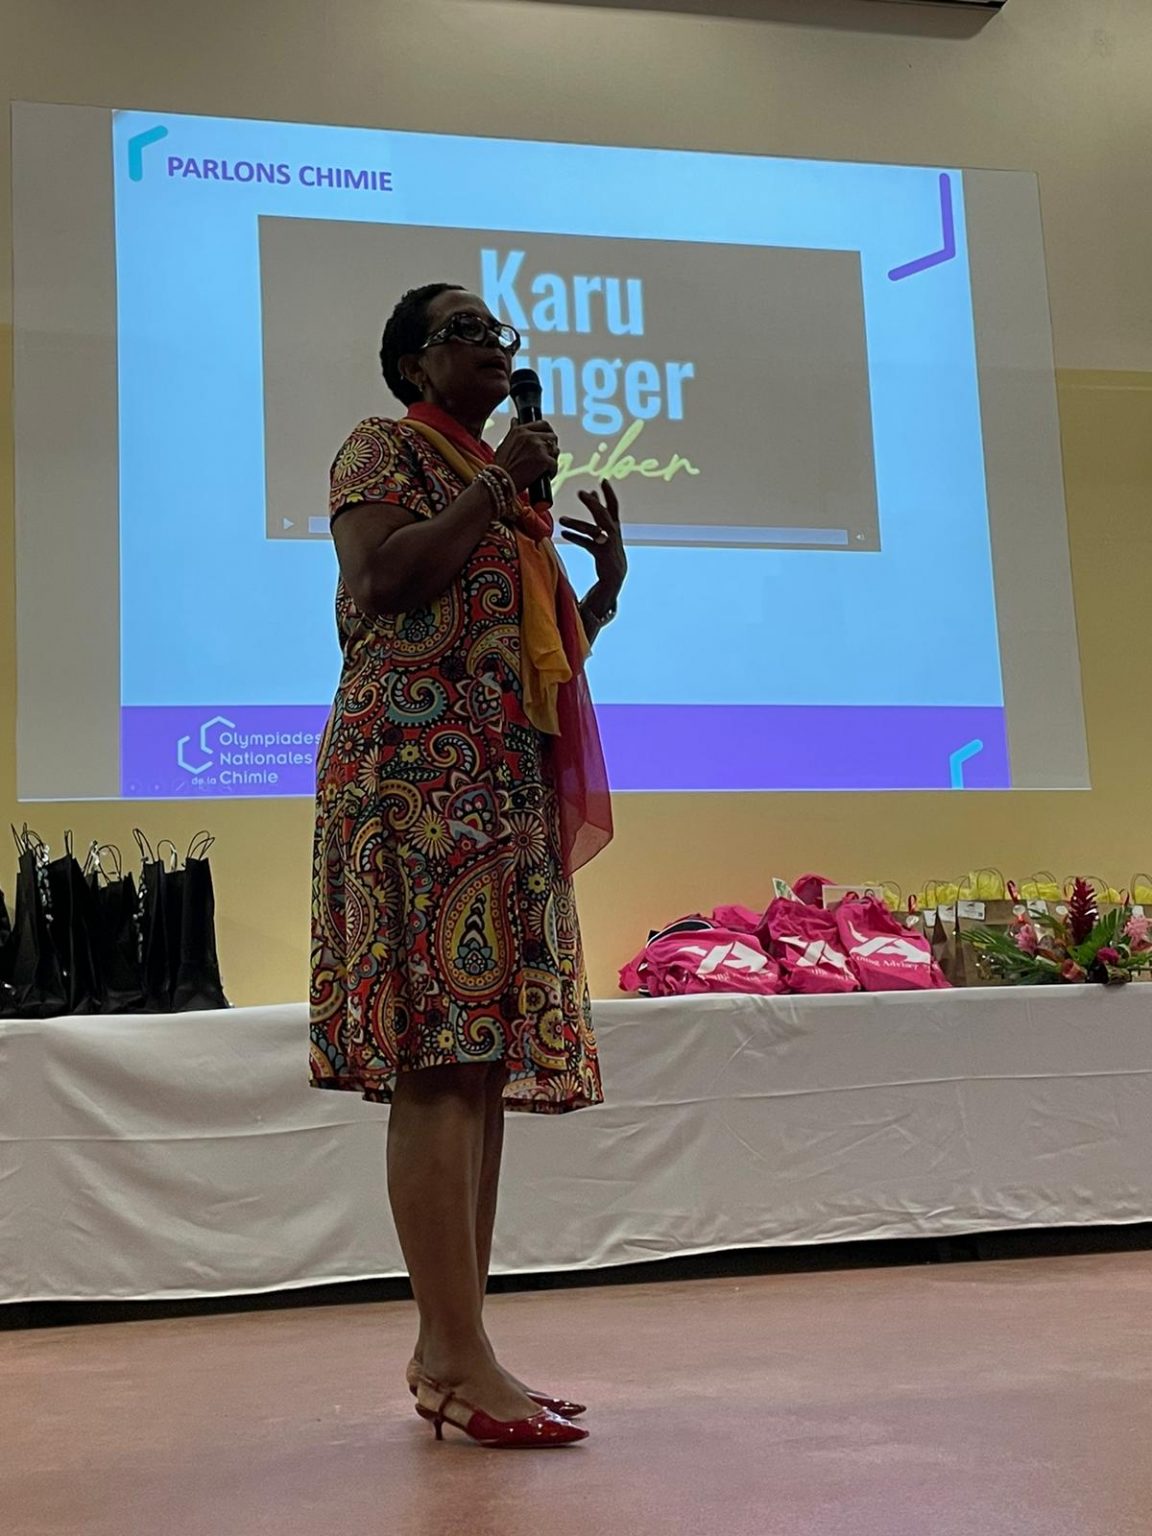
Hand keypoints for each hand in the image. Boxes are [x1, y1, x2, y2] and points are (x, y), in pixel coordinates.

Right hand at [493, 420, 559, 493]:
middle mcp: (531, 436)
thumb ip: (512, 431)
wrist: (500, 482)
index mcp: (521, 431)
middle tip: (549, 454)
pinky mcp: (545, 461)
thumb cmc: (500, 467)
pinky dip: (552, 471)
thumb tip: (515, 421)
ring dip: (552, 458)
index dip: (547, 431)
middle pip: (551, 436)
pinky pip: (554, 464)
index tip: (548, 438)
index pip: (542, 424)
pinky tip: (546, 475)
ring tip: (546, 467)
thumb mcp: (504, 443)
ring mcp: (539, 448)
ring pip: (555, 450)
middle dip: (552, 445)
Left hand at [559, 481, 626, 596]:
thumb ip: (600, 511)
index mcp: (614, 525)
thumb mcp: (607, 528)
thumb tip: (592, 492)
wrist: (616, 575)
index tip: (603, 480)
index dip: (609, 493)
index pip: (613, 505)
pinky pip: (586, 544)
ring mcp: (608, 543)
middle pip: (603, 515)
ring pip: (591, 530)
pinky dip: (575, 537)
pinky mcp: (602, 554)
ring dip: (576, 523)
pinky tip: (564, 533)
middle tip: (581, 493)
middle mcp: (613, 533)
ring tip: (561, 519)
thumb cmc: (609, 548)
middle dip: (592, 504)